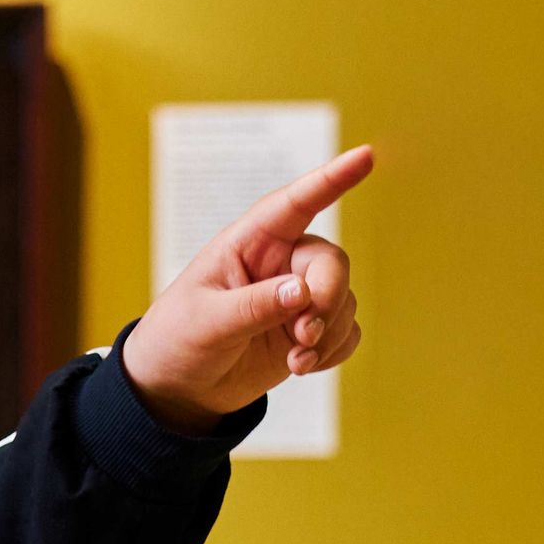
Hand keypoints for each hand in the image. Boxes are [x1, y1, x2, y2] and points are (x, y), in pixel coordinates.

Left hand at [124, 145, 372, 429]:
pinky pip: (347, 331)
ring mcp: (297, 297)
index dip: (331, 179)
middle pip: (330, 262)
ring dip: (328, 333)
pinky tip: (303, 366)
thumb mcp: (206, 322)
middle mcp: (279, 263)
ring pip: (344, 299)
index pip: (294, 204)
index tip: (365, 155)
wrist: (178, 388)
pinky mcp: (309, 329)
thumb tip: (303, 291)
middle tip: (305, 334)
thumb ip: (253, 306)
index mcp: (248, 244)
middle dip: (328, 298)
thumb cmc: (178, 340)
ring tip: (296, 361)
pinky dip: (334, 351)